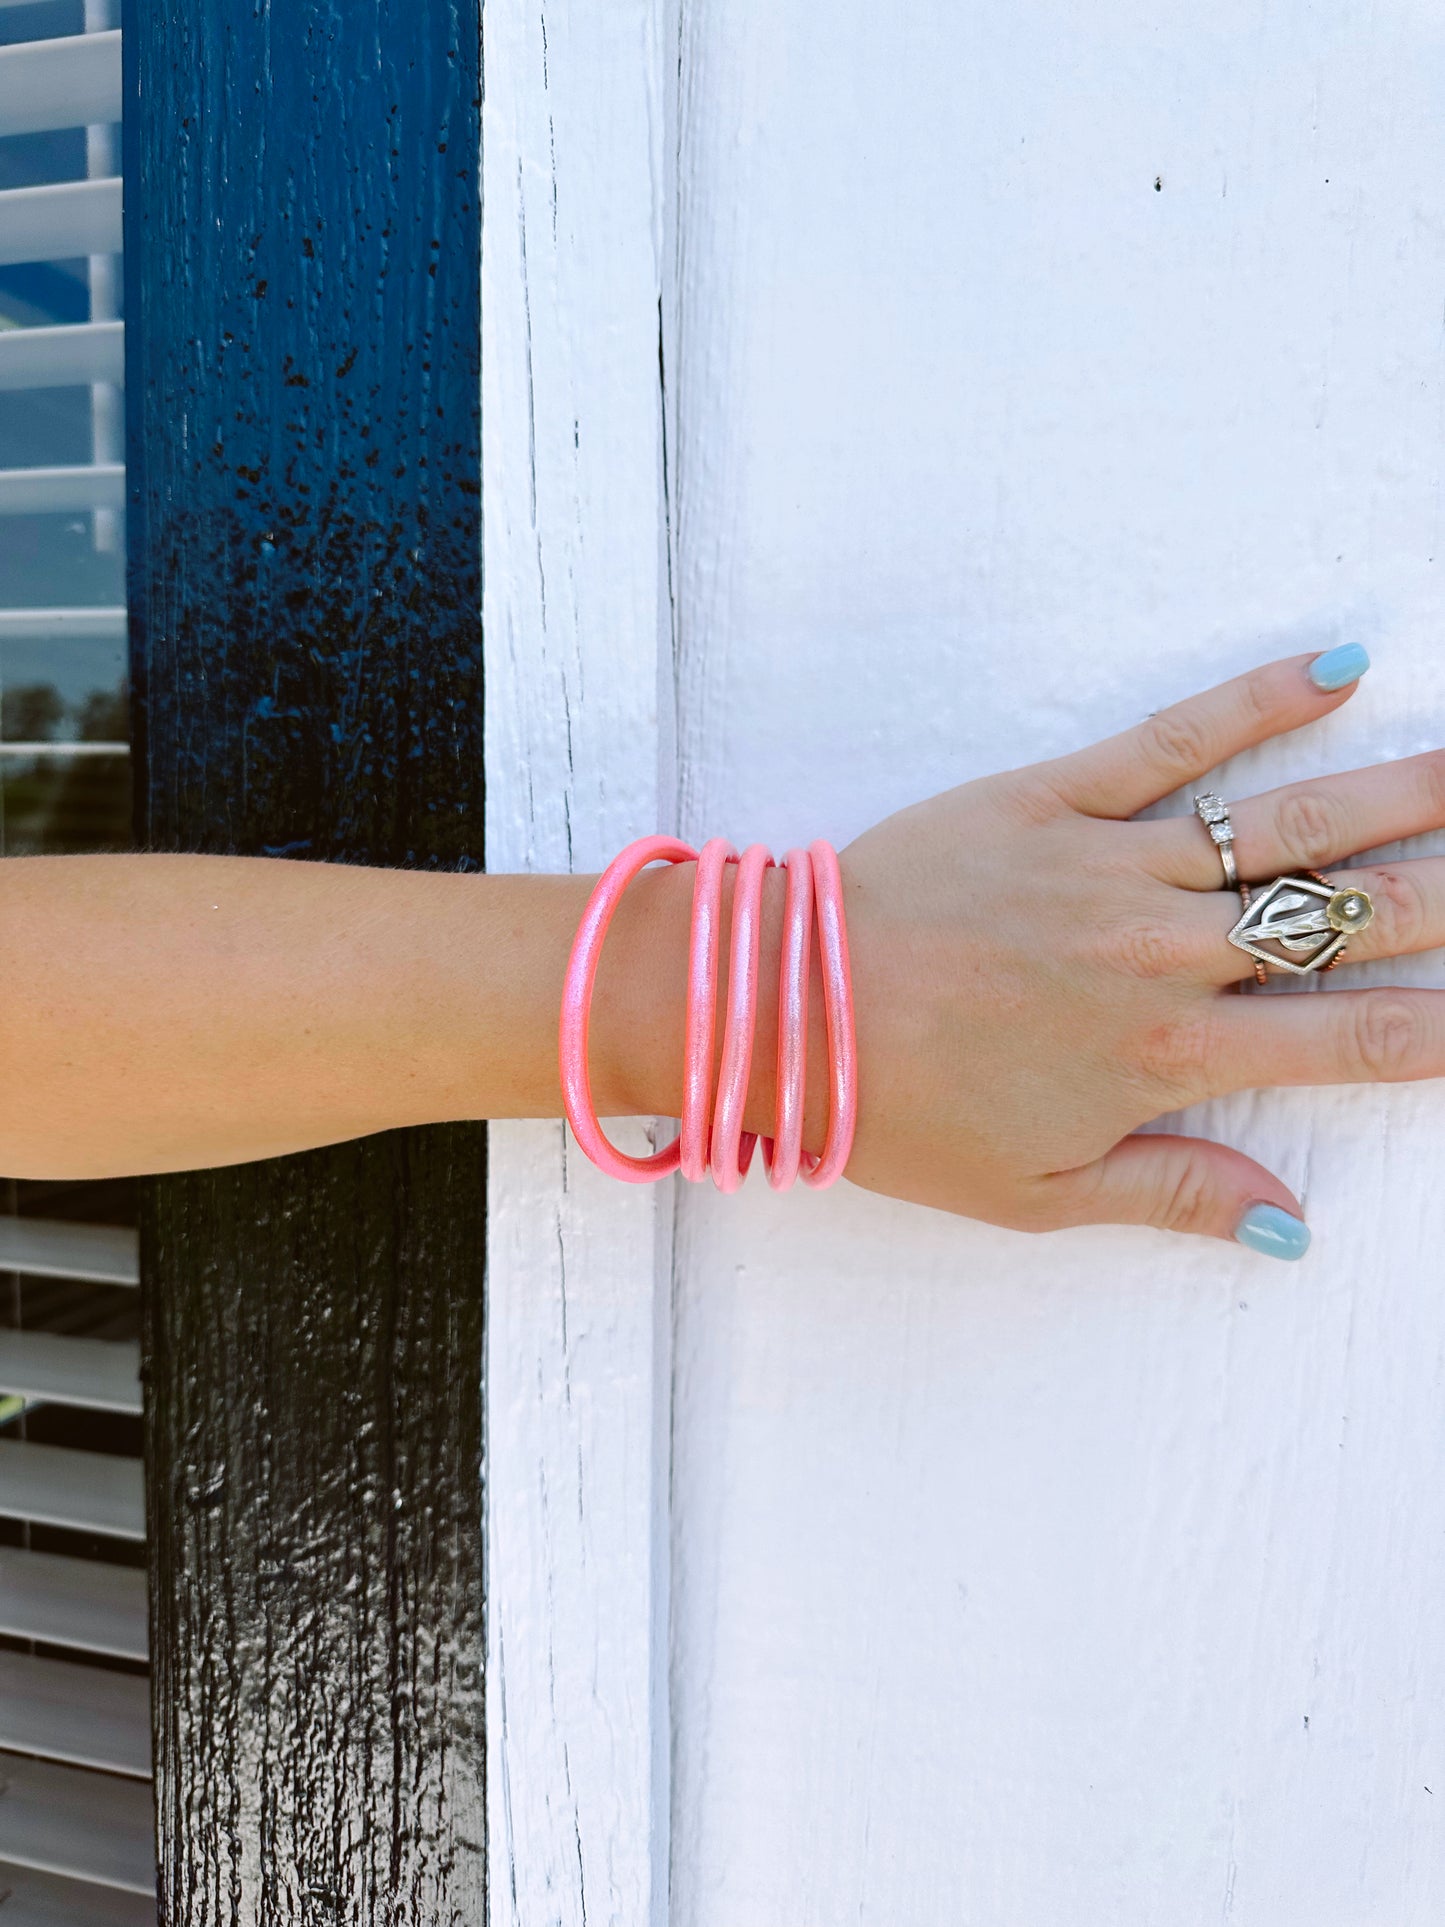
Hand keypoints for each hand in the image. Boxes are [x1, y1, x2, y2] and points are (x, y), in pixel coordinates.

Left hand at [837, 646, 1438, 1253]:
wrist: (781, 1009)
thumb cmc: (902, 1111)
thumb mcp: (1036, 1195)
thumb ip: (1173, 1196)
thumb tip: (1292, 1229)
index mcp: (1166, 1057)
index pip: (1354, 1040)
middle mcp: (1162, 955)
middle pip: (1351, 917)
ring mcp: (1112, 866)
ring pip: (1292, 824)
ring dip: (1404, 793)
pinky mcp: (1053, 797)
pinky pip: (1174, 741)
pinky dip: (1260, 699)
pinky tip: (1340, 665)